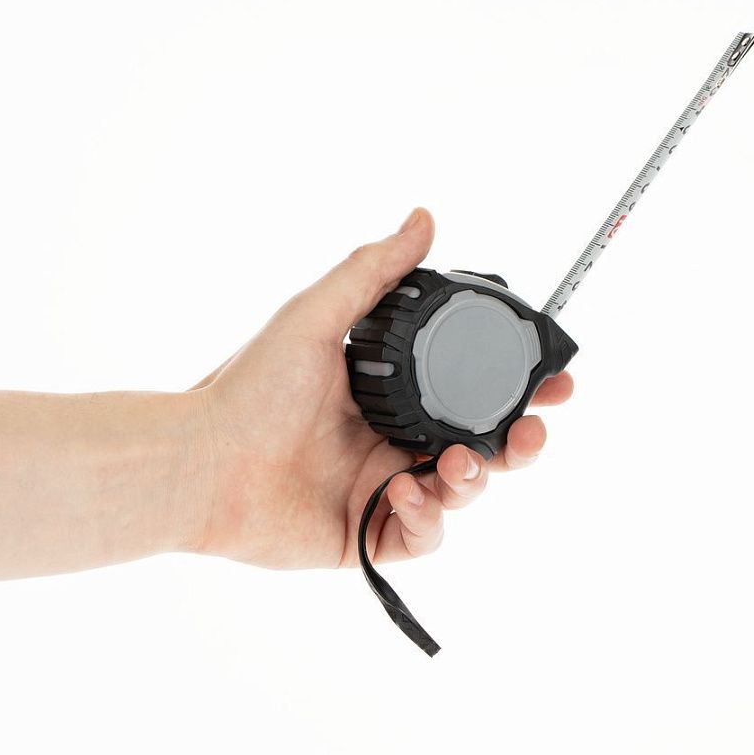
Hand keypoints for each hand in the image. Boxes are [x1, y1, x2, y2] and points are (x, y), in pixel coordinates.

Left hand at [188, 208, 573, 569]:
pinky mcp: (369, 533)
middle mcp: (395, 440)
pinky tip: (400, 493)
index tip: (552, 381)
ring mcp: (384, 488)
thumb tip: (423, 218)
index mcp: (392, 394)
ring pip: (462, 493)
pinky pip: (425, 537)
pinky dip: (426, 518)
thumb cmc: (250, 388)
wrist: (201, 462)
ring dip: (472, 481)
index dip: (517, 389)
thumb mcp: (316, 316)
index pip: (471, 392)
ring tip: (448, 468)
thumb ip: (374, 272)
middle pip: (482, 447)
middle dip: (518, 443)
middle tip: (530, 433)